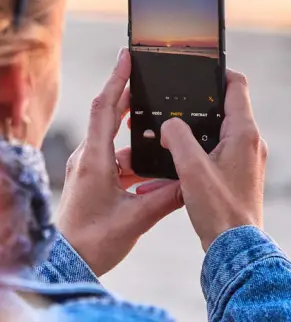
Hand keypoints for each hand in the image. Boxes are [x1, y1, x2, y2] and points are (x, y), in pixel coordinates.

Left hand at [57, 49, 182, 275]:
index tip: (129, 56)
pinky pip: (117, 161)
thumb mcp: (136, 219)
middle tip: (151, 78)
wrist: (66, 265)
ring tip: (165, 137)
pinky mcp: (93, 182)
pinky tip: (154, 173)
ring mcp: (89, 170)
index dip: (118, 80)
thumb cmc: (93, 242)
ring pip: (118, 143)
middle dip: (130, 97)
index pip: (105, 108)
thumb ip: (167, 198)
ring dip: (140, 140)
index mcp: (95, 159)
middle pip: (110, 116)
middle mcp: (89, 158)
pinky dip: (136, 162)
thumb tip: (192, 182)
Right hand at [153, 70, 266, 251]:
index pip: (236, 86)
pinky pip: (224, 151)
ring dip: (201, 129)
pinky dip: (205, 149)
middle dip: (203, 104)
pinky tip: (184, 161)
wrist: (235, 249)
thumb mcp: (191, 169)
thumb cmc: (218, 209)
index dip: (218, 73)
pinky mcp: (243, 175)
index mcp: (244, 133)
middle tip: (178, 104)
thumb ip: (177, 138)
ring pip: (224, 131)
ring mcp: (250, 160)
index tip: (198, 70)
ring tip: (176, 133)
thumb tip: (169, 124)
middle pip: (229, 108)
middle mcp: (252, 143)